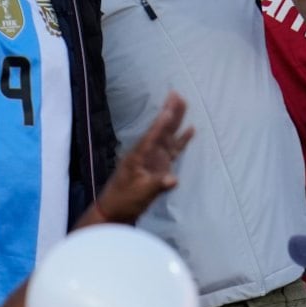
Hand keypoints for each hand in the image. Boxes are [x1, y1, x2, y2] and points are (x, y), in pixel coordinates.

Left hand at [94, 93, 194, 224]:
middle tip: (176, 94)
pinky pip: (174, 149)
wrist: (115, 211)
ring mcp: (154, 159)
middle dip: (169, 112)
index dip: (161, 124)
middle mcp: (147, 153)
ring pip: (168, 135)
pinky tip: (190, 130)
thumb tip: (174, 179)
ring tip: (183, 103)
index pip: (152, 137)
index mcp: (138, 156)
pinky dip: (182, 140)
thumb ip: (157, 185)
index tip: (168, 109)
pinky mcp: (160, 166)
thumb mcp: (140, 194)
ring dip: (176, 120)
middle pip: (161, 129)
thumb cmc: (124, 201)